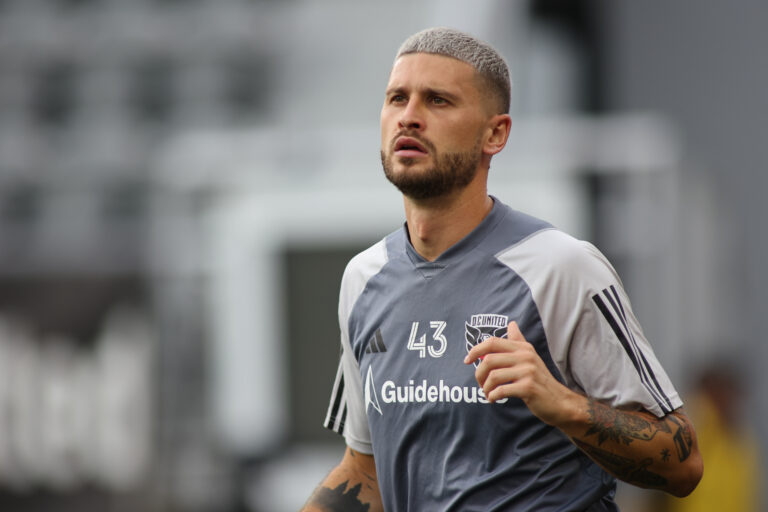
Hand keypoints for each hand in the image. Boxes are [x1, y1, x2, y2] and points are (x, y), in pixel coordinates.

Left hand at [464, 321, 581, 426]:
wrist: (560, 402)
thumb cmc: (540, 380)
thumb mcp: (530, 357)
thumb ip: (518, 341)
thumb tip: (511, 323)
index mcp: (523, 348)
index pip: (492, 342)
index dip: (476, 350)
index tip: (466, 360)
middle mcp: (525, 356)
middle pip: (489, 360)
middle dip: (479, 373)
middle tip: (480, 384)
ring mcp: (528, 371)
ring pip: (493, 376)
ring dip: (485, 388)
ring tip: (487, 393)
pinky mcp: (528, 387)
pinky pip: (502, 390)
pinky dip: (493, 396)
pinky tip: (493, 399)